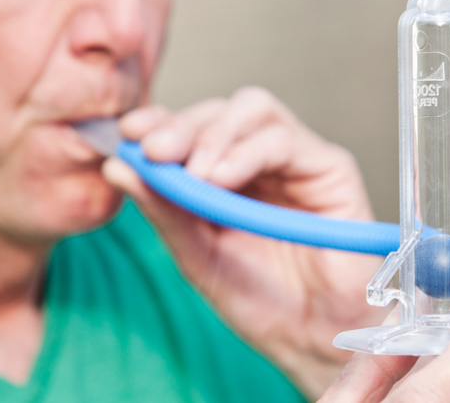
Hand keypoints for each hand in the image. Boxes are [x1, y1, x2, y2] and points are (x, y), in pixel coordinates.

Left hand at [102, 87, 389, 397]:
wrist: (314, 339)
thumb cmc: (263, 300)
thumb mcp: (198, 255)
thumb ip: (164, 210)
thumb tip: (118, 166)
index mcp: (228, 172)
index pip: (192, 127)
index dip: (160, 122)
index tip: (128, 133)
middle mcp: (262, 158)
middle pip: (219, 110)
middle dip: (182, 127)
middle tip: (155, 151)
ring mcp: (298, 159)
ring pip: (253, 110)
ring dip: (215, 135)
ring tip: (195, 175)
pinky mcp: (331, 169)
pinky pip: (286, 141)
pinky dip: (247, 153)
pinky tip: (222, 178)